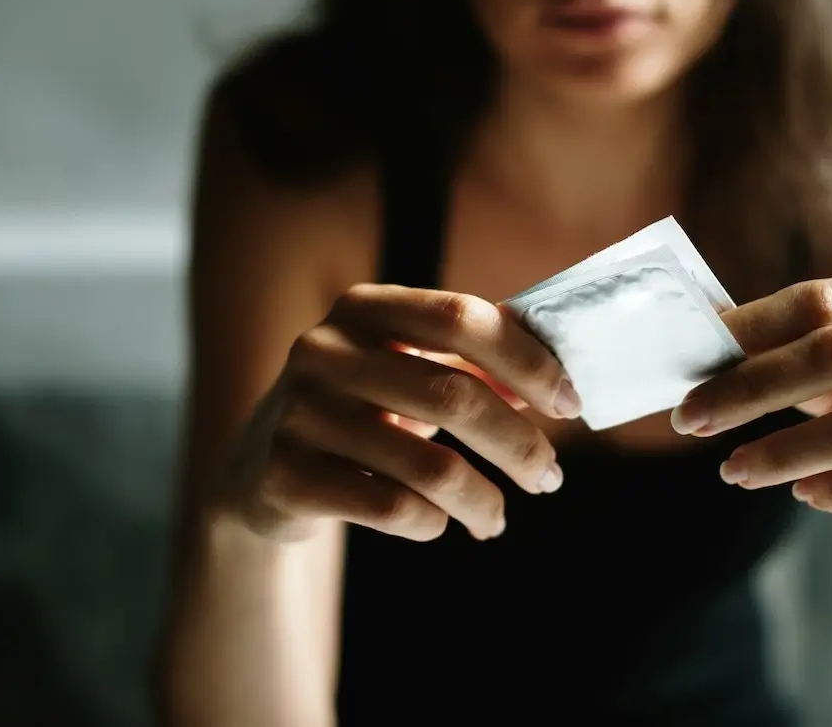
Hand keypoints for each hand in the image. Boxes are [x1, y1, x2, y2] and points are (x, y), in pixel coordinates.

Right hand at [215, 284, 580, 542]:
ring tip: (496, 519)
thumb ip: (475, 363)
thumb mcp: (407, 371)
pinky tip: (438, 524)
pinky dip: (431, 522)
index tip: (570, 404)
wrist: (260, 472)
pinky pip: (389, 509)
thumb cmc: (361, 411)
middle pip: (453, 394)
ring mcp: (297, 412)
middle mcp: (322, 349)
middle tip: (550, 477)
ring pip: (428, 466)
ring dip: (482, 500)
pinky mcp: (284, 475)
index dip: (527, 360)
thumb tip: (559, 381)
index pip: (461, 317)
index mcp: (363, 308)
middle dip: (518, 444)